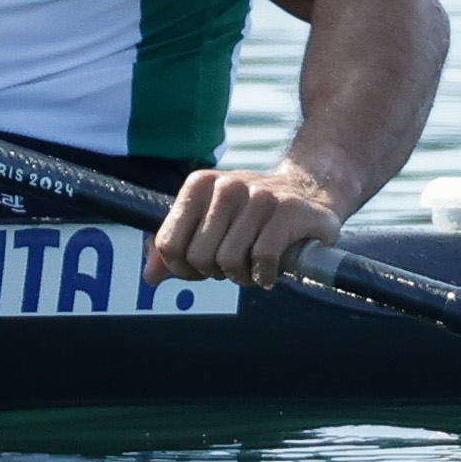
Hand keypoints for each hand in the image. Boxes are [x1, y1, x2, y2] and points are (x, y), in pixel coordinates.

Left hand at [147, 165, 341, 287]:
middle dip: (217, 273)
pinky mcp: (289, 211)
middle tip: (236, 265)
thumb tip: (149, 277)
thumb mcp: (210, 223)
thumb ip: (177, 247)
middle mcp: (226, 185)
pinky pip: (262, 261)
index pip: (169, 244)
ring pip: (230, 261)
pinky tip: (272, 269)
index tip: (203, 269)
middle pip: (199, 257)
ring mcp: (258, 196)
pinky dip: (265, 276)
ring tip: (254, 265)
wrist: (311, 190)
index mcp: (199, 185)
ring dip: (243, 276)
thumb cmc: (253, 215)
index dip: (183, 269)